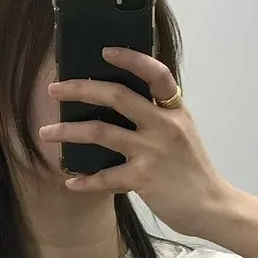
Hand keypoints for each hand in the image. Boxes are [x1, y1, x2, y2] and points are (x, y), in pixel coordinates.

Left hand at [38, 48, 233, 238]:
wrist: (212, 206)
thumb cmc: (192, 170)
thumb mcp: (182, 133)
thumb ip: (158, 116)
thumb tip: (120, 102)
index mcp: (174, 110)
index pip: (156, 73)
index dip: (131, 58)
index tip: (104, 51)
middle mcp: (164, 125)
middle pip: (118, 96)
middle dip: (81, 89)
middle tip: (54, 89)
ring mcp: (153, 151)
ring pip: (101, 132)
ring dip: (68, 131)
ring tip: (45, 132)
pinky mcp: (144, 178)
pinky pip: (106, 177)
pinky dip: (85, 180)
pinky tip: (71, 182)